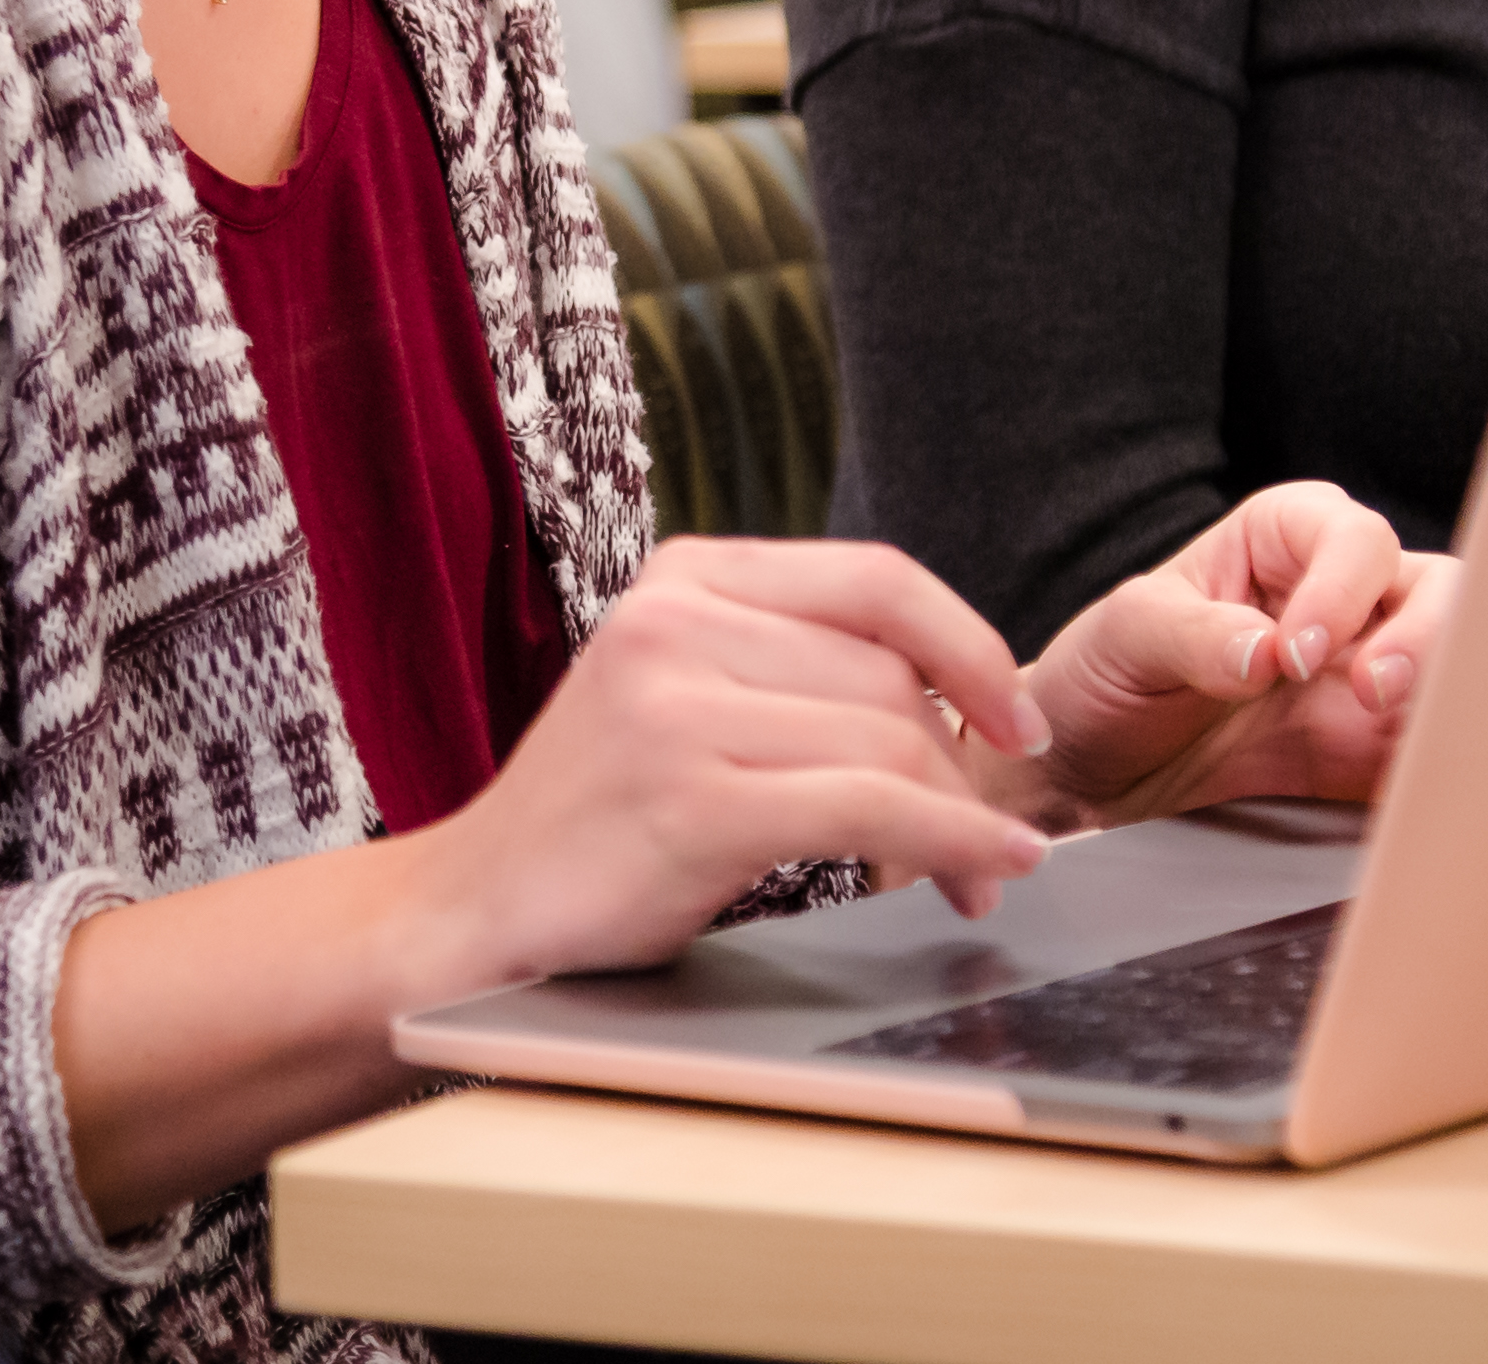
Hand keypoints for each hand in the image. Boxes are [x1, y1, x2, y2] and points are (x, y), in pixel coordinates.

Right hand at [410, 538, 1060, 990]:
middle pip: (892, 673)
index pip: (879, 579)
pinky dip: (949, 842)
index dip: (973, 647)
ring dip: (959, 820)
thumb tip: (962, 701)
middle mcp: (676, 622)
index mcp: (686, 575)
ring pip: (888, 739)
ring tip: (973, 878)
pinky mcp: (689, 799)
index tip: (1017, 719)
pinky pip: (867, 808)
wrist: (470, 913)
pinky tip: (985, 872)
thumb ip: (794, 666)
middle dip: (962, 764)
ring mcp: (675, 707)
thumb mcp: (684, 695)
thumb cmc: (599, 820)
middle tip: (991, 840)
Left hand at [1008, 482, 1457, 831]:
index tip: (1297, 650)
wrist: (1089, 778)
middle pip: (1435, 590)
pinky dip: (1437, 767)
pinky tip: (1417, 789)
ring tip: (1401, 734)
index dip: (1341, 586)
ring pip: (1453, 666)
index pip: (1351, 537)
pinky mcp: (1370, 753)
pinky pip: (1427, 752)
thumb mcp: (1127, 635)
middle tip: (1372, 689)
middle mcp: (1343, 599)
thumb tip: (1264, 652)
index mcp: (1285, 540)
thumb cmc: (1106, 675)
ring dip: (1445, 696)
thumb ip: (1195, 634)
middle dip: (1425, 634)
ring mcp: (1366, 676)